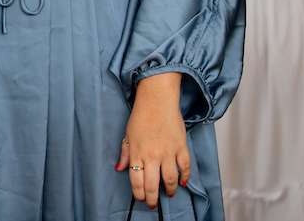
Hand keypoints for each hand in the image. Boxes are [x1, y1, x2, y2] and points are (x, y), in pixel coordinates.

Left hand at [116, 73, 188, 209]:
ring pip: (170, 179)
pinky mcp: (181, 146)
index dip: (139, 194)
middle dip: (152, 198)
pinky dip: (185, 176)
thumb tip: (119, 168)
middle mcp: (152, 155)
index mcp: (137, 153)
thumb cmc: (142, 115)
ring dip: (169, 190)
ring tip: (168, 194)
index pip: (136, 181)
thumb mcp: (128, 134)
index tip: (141, 198)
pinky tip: (182, 182)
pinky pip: (185, 166)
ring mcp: (168, 152)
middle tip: (153, 204)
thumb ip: (125, 153)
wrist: (158, 99)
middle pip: (152, 184)